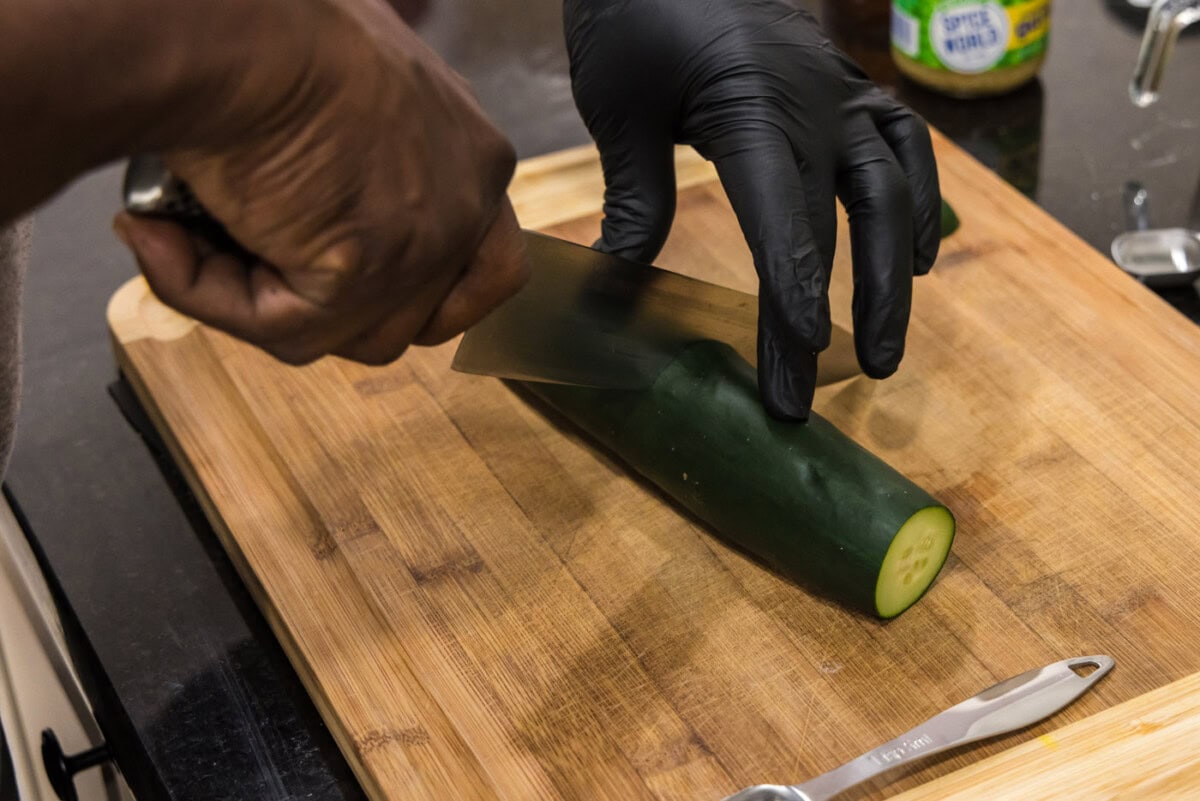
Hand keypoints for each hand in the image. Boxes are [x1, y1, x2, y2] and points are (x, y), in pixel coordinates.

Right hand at [113, 0, 528, 365]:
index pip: (487, 263)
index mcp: (473, 157)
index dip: (428, 291)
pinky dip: (217, 296)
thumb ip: (359, 143)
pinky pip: (288, 331)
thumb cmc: (270, 27)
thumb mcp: (351, 79)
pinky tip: (166, 241)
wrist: (227, 30)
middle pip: (423, 313)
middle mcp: (467, 205)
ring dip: (276, 307)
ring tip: (201, 240)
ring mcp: (424, 246)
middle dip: (346, 310)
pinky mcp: (364, 276)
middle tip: (265, 268)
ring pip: (359, 336)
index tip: (369, 289)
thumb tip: (303, 198)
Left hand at [564, 0, 940, 419]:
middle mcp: (815, 105)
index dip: (792, 302)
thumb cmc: (636, 16)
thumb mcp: (622, 109)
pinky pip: (904, 147)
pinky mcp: (847, 87)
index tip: (795, 368)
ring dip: (893, 271)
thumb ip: (636, 195)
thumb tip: (619, 283)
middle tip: (835, 385)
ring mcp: (841, 93)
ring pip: (894, 189)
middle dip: (848, 309)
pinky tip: (915, 254)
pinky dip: (918, 203)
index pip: (783, 224)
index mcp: (754, 112)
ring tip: (883, 345)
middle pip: (847, 221)